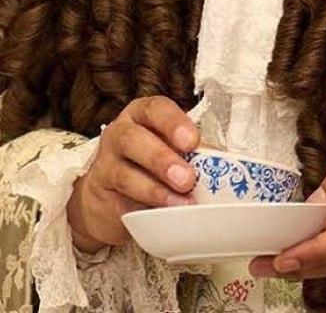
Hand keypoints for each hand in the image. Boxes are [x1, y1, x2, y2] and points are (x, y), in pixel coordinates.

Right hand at [66, 96, 199, 252]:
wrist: (109, 196)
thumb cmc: (148, 163)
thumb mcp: (168, 147)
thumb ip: (189, 151)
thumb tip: (224, 162)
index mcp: (141, 115)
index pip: (155, 108)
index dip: (173, 123)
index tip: (193, 141)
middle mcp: (120, 134)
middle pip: (133, 139)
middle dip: (162, 159)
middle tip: (187, 179)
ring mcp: (106, 164)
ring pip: (125, 173)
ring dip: (156, 190)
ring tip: (180, 203)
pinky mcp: (101, 196)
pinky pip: (121, 203)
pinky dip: (143, 210)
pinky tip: (160, 216)